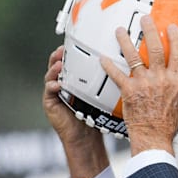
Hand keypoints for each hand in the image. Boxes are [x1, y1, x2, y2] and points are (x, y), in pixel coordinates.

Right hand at [43, 46, 107, 177]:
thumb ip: (108, 81)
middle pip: (59, 63)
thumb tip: (128, 66)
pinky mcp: (49, 102)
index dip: (72, 50)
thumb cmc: (95, 115)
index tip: (76, 41)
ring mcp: (54, 91)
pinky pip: (49, 90)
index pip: (72, 60)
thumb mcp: (102, 95)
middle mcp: (63, 81)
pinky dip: (52, 85)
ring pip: (51, 74)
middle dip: (59, 54)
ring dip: (54, 67)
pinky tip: (58, 84)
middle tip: (63, 48)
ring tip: (59, 63)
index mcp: (75, 78)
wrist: (85, 137)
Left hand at [101, 16, 177, 155]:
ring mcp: (144, 84)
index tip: (171, 27)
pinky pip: (117, 75)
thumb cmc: (169, 125)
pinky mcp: (129, 91)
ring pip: (134, 57)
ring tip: (120, 31)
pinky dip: (108, 66)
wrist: (154, 138)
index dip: (175, 38)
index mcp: (176, 81)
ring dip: (125, 42)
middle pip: (156, 48)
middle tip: (144, 19)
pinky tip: (102, 58)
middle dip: (149, 30)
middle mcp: (160, 79)